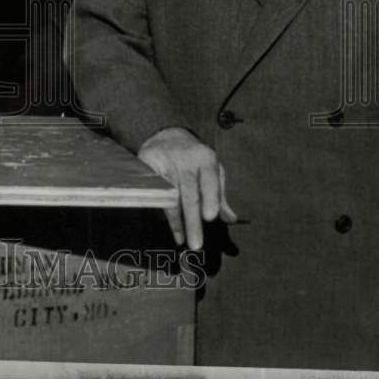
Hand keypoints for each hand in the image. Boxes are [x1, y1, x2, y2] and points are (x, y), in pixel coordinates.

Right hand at [138, 127, 237, 249]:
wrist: (167, 135)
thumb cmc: (194, 159)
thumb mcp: (211, 171)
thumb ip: (219, 196)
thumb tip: (231, 219)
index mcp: (205, 158)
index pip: (209, 180)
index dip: (210, 198)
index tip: (210, 217)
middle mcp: (185, 158)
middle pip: (189, 193)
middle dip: (192, 220)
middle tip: (196, 244)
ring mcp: (165, 160)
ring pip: (170, 195)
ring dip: (175, 220)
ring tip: (181, 239)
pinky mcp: (147, 163)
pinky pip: (154, 191)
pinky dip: (159, 209)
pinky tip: (164, 222)